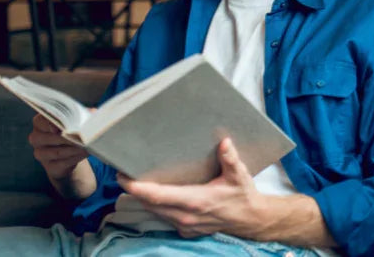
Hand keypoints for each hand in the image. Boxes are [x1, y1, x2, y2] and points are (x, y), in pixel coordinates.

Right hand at [28, 113, 88, 179]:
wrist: (69, 155)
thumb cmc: (71, 133)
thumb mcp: (75, 121)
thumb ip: (81, 115)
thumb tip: (92, 111)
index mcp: (40, 122)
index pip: (41, 120)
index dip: (53, 122)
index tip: (65, 125)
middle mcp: (36, 138)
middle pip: (50, 137)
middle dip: (68, 137)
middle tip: (82, 136)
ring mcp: (40, 153)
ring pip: (57, 151)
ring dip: (74, 149)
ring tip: (86, 145)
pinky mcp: (50, 166)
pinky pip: (62, 163)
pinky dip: (75, 158)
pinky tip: (84, 153)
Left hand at [118, 137, 266, 238]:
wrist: (251, 219)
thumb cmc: (243, 195)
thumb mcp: (239, 175)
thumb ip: (230, 158)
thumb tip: (224, 142)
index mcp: (195, 200)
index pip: (158, 196)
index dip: (137, 188)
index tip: (123, 177)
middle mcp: (186, 215)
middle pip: (150, 204)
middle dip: (135, 190)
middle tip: (124, 173)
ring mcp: (185, 225)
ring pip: (155, 212)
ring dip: (144, 198)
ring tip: (135, 181)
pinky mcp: (186, 230)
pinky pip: (164, 218)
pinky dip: (156, 206)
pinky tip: (156, 195)